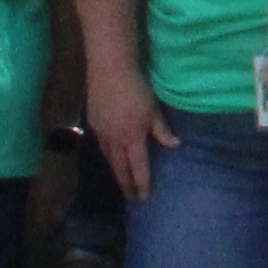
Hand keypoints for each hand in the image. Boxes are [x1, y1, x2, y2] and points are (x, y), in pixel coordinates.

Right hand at [86, 63, 175, 202]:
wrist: (109, 70)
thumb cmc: (137, 89)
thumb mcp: (153, 110)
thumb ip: (162, 130)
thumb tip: (175, 145)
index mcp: (132, 138)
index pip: (138, 167)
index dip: (141, 183)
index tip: (144, 197)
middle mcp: (114, 140)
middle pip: (120, 168)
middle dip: (125, 184)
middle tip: (129, 197)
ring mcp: (101, 132)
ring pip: (108, 158)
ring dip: (115, 171)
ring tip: (120, 180)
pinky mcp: (92, 122)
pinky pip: (100, 145)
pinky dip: (107, 155)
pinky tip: (109, 156)